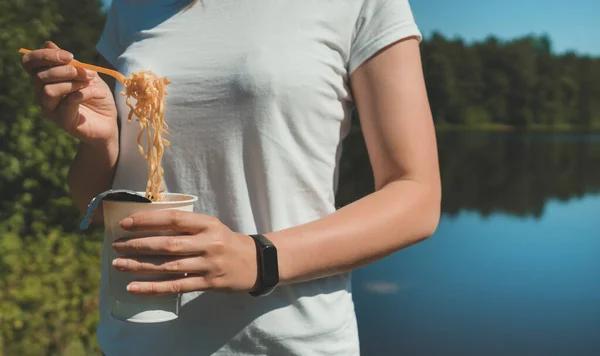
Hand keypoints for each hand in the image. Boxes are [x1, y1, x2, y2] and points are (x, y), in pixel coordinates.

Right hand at [21, 41, 117, 147]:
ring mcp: (50, 110)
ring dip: (72, 83)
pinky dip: (84, 93)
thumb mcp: (87, 75)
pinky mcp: (62, 121)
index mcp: (45, 80)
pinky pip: (68, 102)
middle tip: (88, 73)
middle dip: (66, 70)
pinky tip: (96, 94)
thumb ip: (70, 62)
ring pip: (48, 90)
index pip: (29, 63)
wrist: (109, 122)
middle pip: (40, 76)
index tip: (69, 56)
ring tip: (89, 83)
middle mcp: (42, 95)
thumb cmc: (97, 97)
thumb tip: (48, 44)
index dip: (44, 56)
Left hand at [111, 211, 257, 294]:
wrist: (256, 263)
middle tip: (116, 245)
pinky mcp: (209, 283)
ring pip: (169, 266)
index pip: (174, 219)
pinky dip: (153, 287)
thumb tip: (149, 225)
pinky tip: (135, 287)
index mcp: (208, 224)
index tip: (126, 223)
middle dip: (138, 245)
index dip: (148, 220)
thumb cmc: (226, 242)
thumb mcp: (212, 226)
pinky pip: (176, 286)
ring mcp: (209, 264)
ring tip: (119, 264)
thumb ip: (187, 225)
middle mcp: (208, 243)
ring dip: (141, 266)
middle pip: (168, 244)